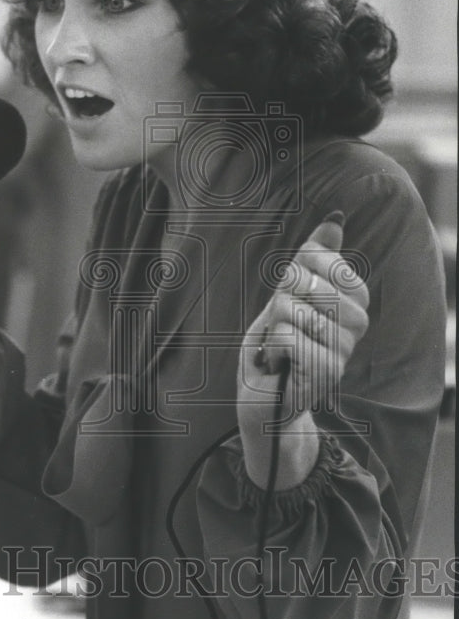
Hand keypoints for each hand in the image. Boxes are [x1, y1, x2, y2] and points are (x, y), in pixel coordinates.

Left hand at [237, 213, 368, 485]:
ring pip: (293, 309)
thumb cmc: (275, 345)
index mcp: (353, 304)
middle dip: (282, 298)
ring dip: (274, 325)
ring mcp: (343, 350)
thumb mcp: (288, 295)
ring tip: (279, 345)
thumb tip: (334, 219)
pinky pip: (286, 335)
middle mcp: (356, 327)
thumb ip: (312, 260)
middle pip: (307, 282)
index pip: (331, 262)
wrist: (263, 399)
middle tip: (282, 324)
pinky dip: (272, 345)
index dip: (302, 269)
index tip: (292, 291)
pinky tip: (279, 362)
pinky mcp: (324, 372)